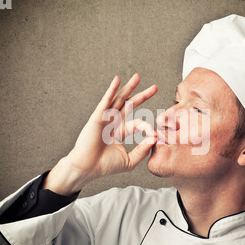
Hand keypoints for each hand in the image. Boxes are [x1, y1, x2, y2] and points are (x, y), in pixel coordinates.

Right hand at [43, 74, 157, 195]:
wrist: (88, 168)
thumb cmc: (105, 166)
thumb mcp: (130, 160)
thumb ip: (143, 150)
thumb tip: (155, 138)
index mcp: (120, 131)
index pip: (138, 123)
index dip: (148, 127)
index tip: (155, 135)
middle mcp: (113, 122)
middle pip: (130, 105)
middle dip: (142, 95)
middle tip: (155, 87)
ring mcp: (105, 118)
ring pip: (120, 99)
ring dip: (129, 87)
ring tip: (138, 76)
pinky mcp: (98, 117)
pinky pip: (107, 100)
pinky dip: (112, 89)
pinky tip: (117, 79)